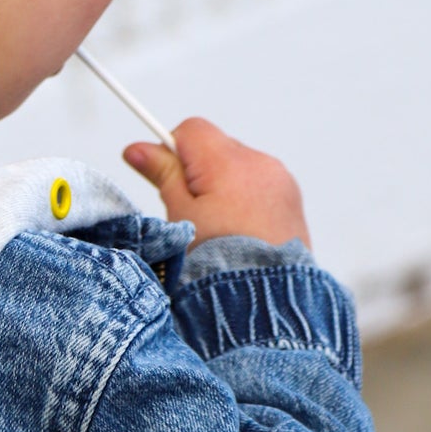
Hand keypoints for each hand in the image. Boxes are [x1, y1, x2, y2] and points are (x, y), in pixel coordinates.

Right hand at [123, 117, 311, 250]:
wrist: (266, 300)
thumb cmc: (220, 263)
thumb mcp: (181, 215)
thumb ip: (162, 173)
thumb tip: (138, 149)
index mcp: (229, 164)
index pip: (191, 130)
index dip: (171, 150)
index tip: (164, 177)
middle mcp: (260, 164)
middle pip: (215, 147)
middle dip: (198, 170)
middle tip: (190, 210)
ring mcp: (280, 180)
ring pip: (237, 165)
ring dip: (223, 183)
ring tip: (219, 224)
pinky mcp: (291, 198)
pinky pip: (259, 182)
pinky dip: (245, 196)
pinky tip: (239, 228)